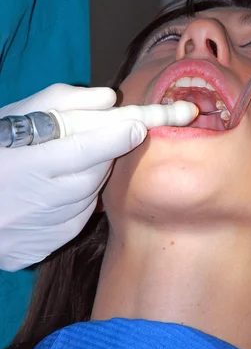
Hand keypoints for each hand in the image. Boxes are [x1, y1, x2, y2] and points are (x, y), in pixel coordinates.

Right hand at [0, 84, 146, 271]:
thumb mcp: (14, 117)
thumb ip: (61, 101)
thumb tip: (108, 99)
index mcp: (24, 165)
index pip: (83, 150)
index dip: (116, 137)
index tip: (137, 126)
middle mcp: (34, 203)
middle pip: (93, 176)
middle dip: (105, 155)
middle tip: (101, 139)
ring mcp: (38, 230)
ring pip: (88, 199)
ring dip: (90, 178)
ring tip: (65, 165)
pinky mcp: (38, 249)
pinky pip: (75, 221)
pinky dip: (76, 203)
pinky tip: (57, 191)